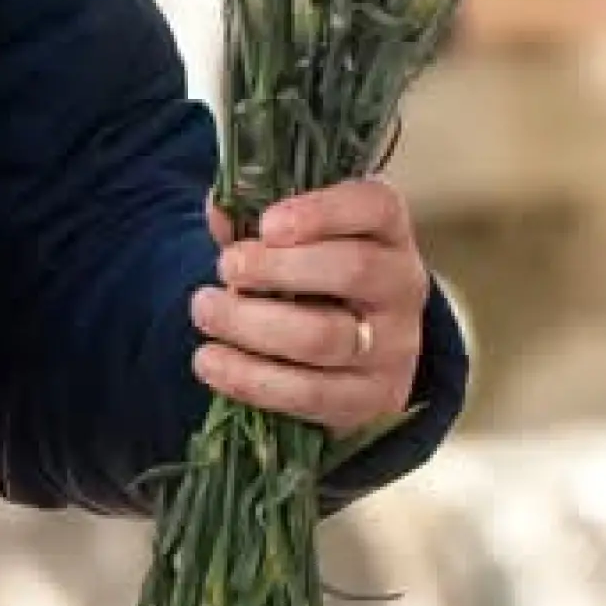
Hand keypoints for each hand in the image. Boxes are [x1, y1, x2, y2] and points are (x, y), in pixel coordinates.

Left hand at [193, 177, 430, 437]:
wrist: (359, 350)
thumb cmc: (316, 276)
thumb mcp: (295, 238)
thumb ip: (256, 219)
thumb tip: (217, 211)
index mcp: (388, 229)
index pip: (373, 207)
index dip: (321, 212)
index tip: (265, 224)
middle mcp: (402, 284)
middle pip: (351, 270)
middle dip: (277, 268)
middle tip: (224, 266)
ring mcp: (394, 346)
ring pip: (323, 337)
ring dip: (251, 324)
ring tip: (204, 309)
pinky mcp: (372, 398)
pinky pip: (308, 393)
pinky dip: (250, 377)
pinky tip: (210, 360)